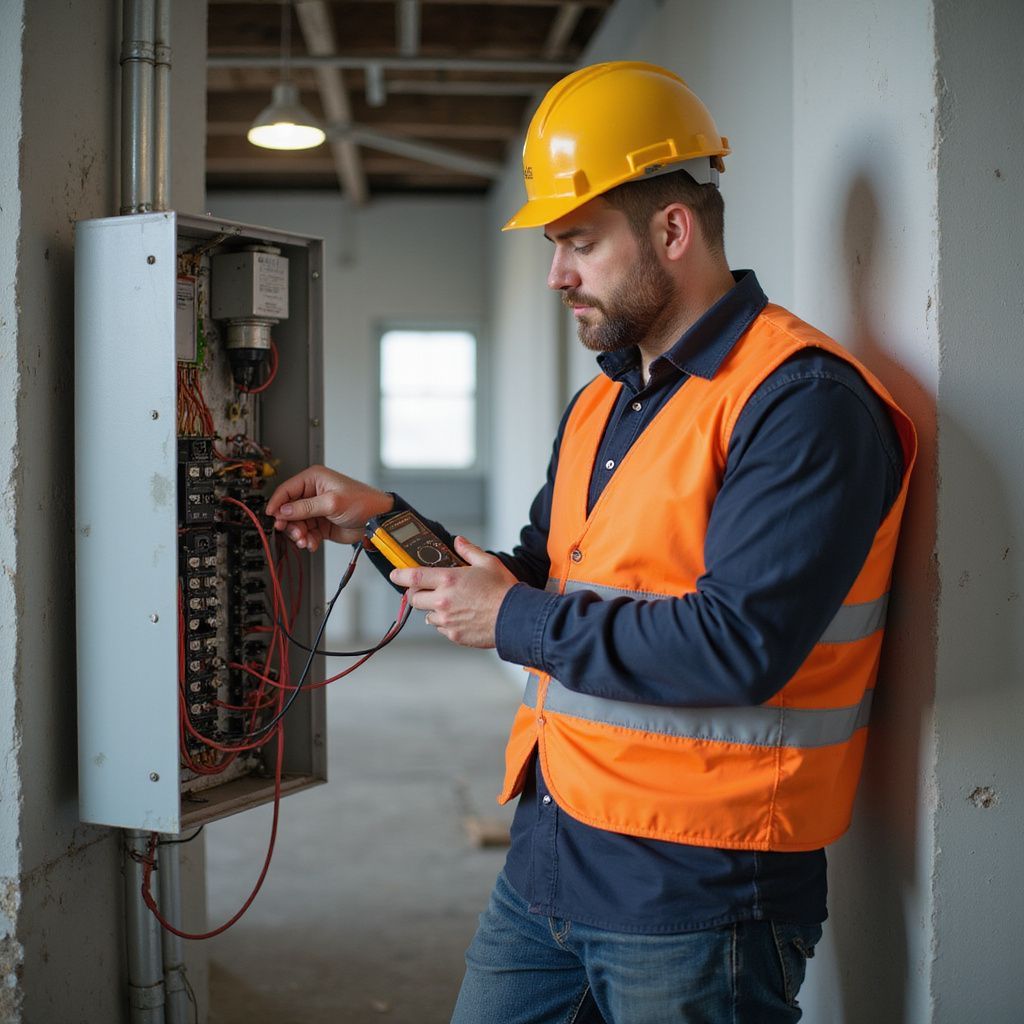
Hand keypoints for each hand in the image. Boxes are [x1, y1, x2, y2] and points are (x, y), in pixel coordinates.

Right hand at [265, 465, 393, 550]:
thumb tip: (284, 510)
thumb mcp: (332, 502)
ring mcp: (316, 510)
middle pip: (288, 509)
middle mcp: (312, 493)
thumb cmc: (363, 502)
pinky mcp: (320, 524)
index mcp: (314, 479)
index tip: (272, 516)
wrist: (377, 521)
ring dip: (298, 534)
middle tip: (293, 532)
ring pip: (296, 524)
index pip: (287, 490)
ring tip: (304, 540)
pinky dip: (307, 540)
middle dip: (289, 523)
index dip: (277, 503)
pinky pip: (306, 533)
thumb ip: (306, 507)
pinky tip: (312, 543)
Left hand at [391, 537, 516, 648]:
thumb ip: (469, 551)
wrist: (516, 617)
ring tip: (451, 604)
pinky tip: (461, 616)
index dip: (400, 575)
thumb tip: (459, 541)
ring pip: (427, 615)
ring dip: (433, 609)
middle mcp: (443, 601)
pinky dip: (446, 622)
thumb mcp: (488, 563)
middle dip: (418, 594)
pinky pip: (441, 628)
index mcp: (449, 580)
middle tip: (428, 590)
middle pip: (415, 599)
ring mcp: (447, 620)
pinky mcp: (454, 634)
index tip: (395, 574)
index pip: (414, 577)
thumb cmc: (504, 590)